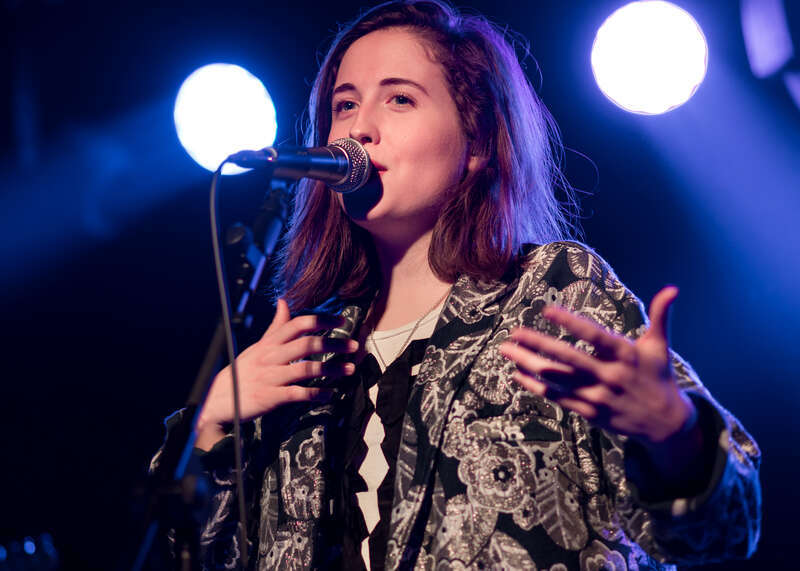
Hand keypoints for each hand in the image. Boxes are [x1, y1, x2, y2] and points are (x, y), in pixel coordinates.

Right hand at [195, 299, 357, 449]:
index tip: (341, 320)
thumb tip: (284, 302)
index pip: (297, 324)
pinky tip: (329, 394)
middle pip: (307, 344)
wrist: (219, 400)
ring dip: (331, 369)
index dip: (321, 320)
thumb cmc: (243, 371)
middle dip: (333, 343)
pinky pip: (298, 394)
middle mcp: (270, 357)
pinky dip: (316, 394)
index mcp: (269, 343)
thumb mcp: (257, 346)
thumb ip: (275, 326)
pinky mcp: (271, 397)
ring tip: (349, 369)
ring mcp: (271, 377)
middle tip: (353, 346)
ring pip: (306, 368)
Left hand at [499, 286, 693, 446]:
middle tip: (514, 332)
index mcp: (625, 355)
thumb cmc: (658, 376)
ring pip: (556, 380)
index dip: (571, 322)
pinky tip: (517, 373)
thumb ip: (660, 316)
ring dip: (528, 364)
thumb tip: (672, 289)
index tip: (547, 309)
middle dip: (538, 344)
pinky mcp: (589, 412)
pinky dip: (535, 386)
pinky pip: (556, 398)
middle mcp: (609, 376)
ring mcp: (597, 396)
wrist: (665, 423)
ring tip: (506, 350)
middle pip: (568, 359)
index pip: (594, 336)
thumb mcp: (660, 346)